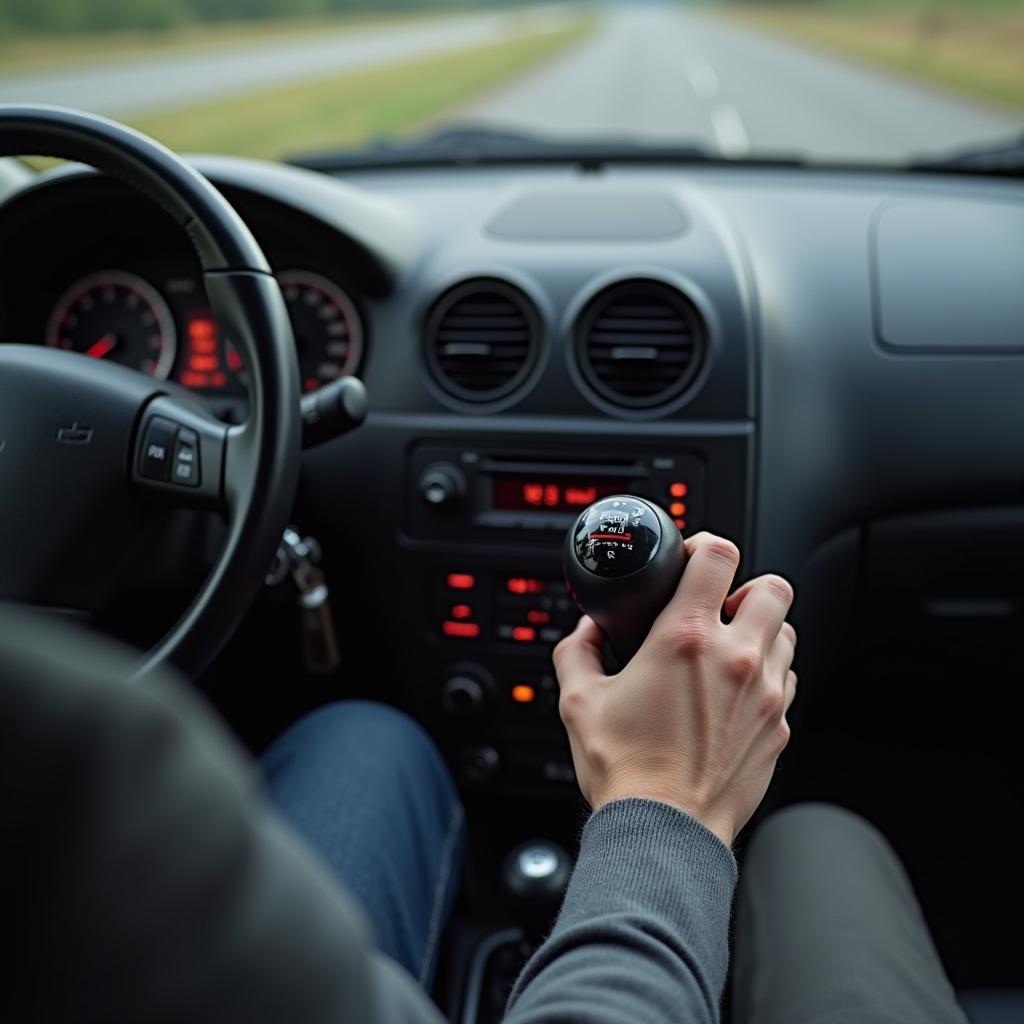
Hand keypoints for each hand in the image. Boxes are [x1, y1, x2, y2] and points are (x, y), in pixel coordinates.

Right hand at [553, 532, 796, 846]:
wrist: (664, 832)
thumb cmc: (625, 769)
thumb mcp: (579, 699)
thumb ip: (579, 651)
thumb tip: (587, 631)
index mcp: (687, 639)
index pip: (719, 554)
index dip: (704, 545)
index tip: (691, 558)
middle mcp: (737, 659)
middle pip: (773, 586)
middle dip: (746, 587)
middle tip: (718, 607)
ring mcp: (767, 695)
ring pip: (787, 632)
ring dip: (760, 630)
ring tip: (728, 650)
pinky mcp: (780, 728)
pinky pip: (789, 680)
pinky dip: (768, 675)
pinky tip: (736, 693)